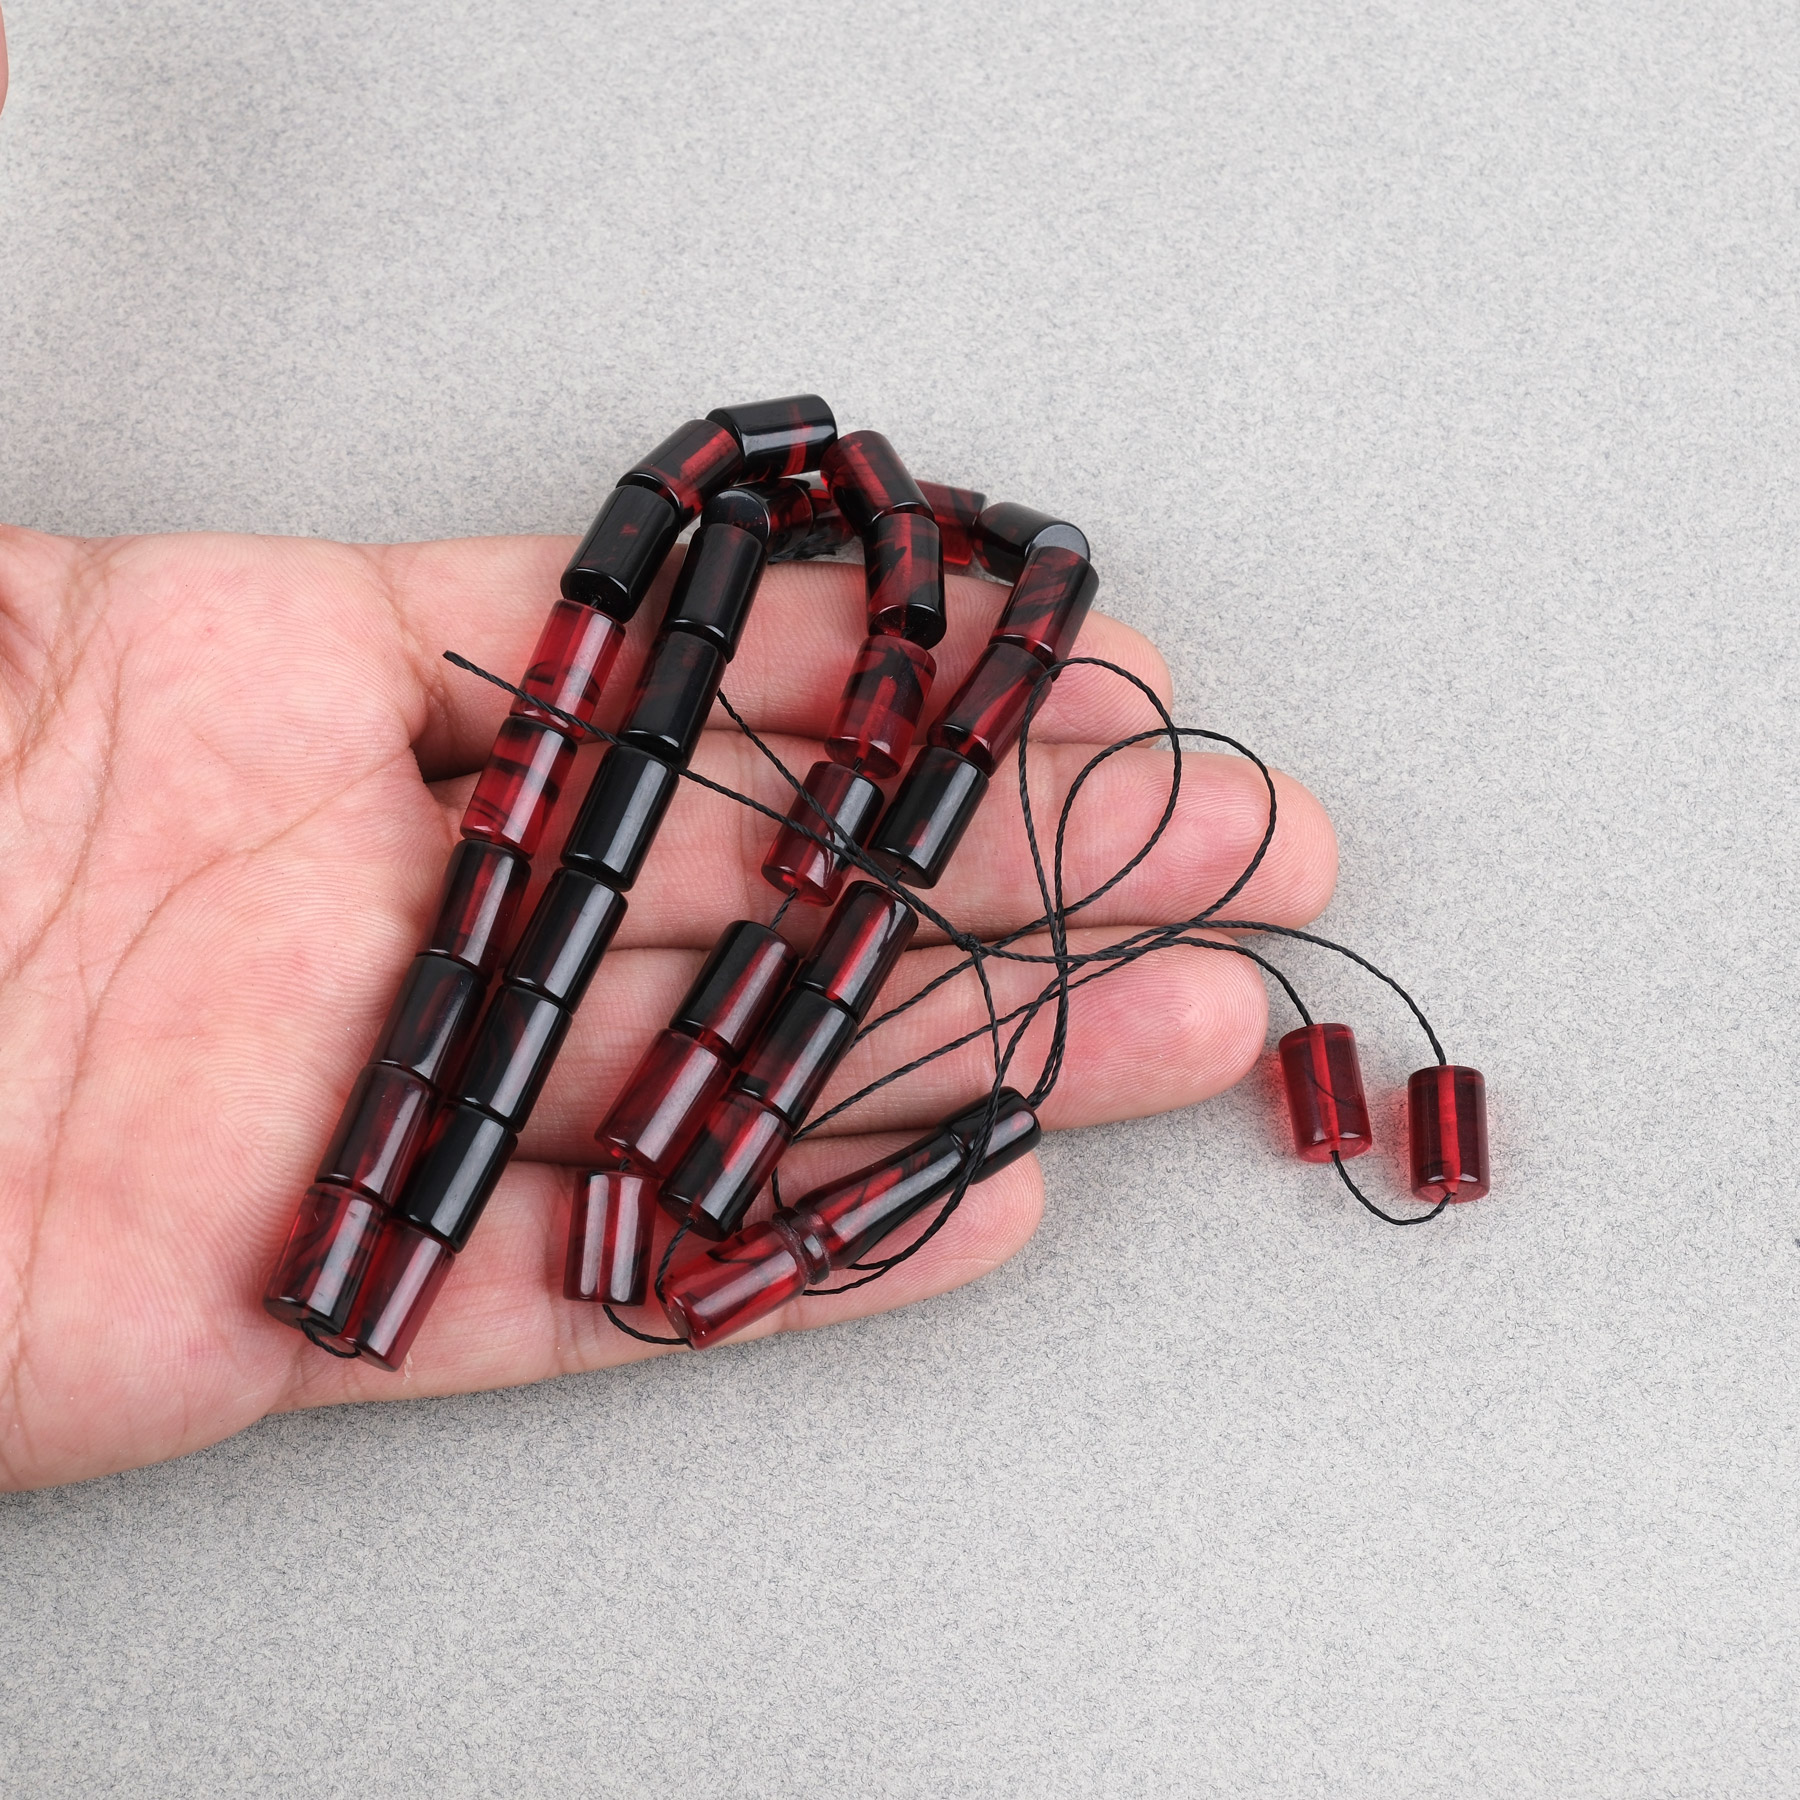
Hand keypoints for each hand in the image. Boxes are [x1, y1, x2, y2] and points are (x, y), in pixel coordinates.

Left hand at [0, 524, 1336, 1488]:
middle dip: (1027, 853)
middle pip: (763, 874)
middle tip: (1243, 844)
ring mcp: (373, 1107)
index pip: (664, 668)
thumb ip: (145, 485)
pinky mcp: (325, 1308)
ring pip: (732, 1080)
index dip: (889, 661)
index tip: (1070, 662)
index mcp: (292, 698)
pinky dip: (790, 1263)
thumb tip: (161, 143)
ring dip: (984, 1053)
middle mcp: (380, 900)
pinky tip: (979, 1214)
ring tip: (1199, 1029)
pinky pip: (601, 1288)